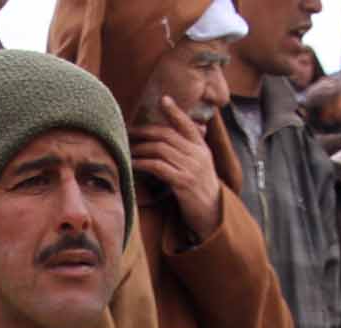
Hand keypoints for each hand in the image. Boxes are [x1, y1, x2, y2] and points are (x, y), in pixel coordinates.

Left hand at [130, 98, 222, 243]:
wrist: (213, 214)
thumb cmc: (201, 190)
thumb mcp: (199, 166)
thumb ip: (188, 151)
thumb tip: (167, 139)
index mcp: (202, 148)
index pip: (187, 125)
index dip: (175, 111)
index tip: (163, 99)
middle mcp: (198, 155)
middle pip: (167, 135)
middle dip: (145, 131)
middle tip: (129, 131)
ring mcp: (191, 169)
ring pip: (160, 149)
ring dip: (140, 148)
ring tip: (128, 148)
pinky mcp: (183, 183)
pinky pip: (158, 167)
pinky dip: (142, 163)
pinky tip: (132, 163)